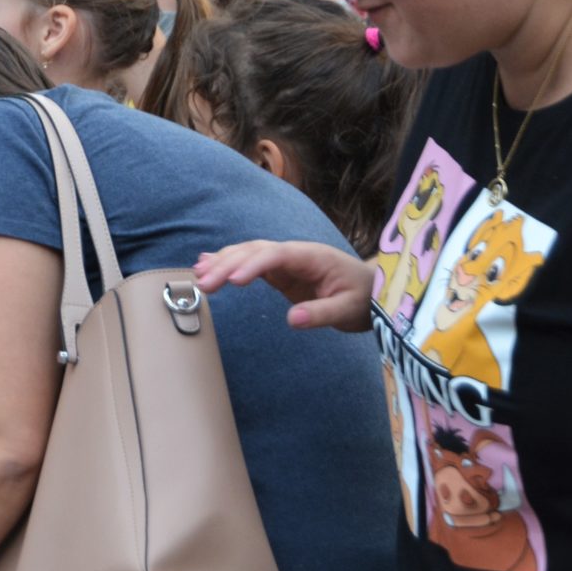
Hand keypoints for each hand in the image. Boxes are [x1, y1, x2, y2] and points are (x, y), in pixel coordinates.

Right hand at [192, 239, 373, 331]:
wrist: (374, 292)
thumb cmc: (364, 299)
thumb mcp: (350, 310)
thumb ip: (323, 313)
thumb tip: (293, 319)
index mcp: (313, 257)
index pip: (277, 255)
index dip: (254, 265)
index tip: (234, 281)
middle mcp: (295, 253)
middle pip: (255, 251)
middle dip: (228, 264)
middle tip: (204, 283)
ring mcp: (286, 261)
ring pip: (248, 253)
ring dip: (222, 262)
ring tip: (198, 275)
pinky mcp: (280, 272)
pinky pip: (249, 262)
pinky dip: (227, 262)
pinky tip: (205, 263)